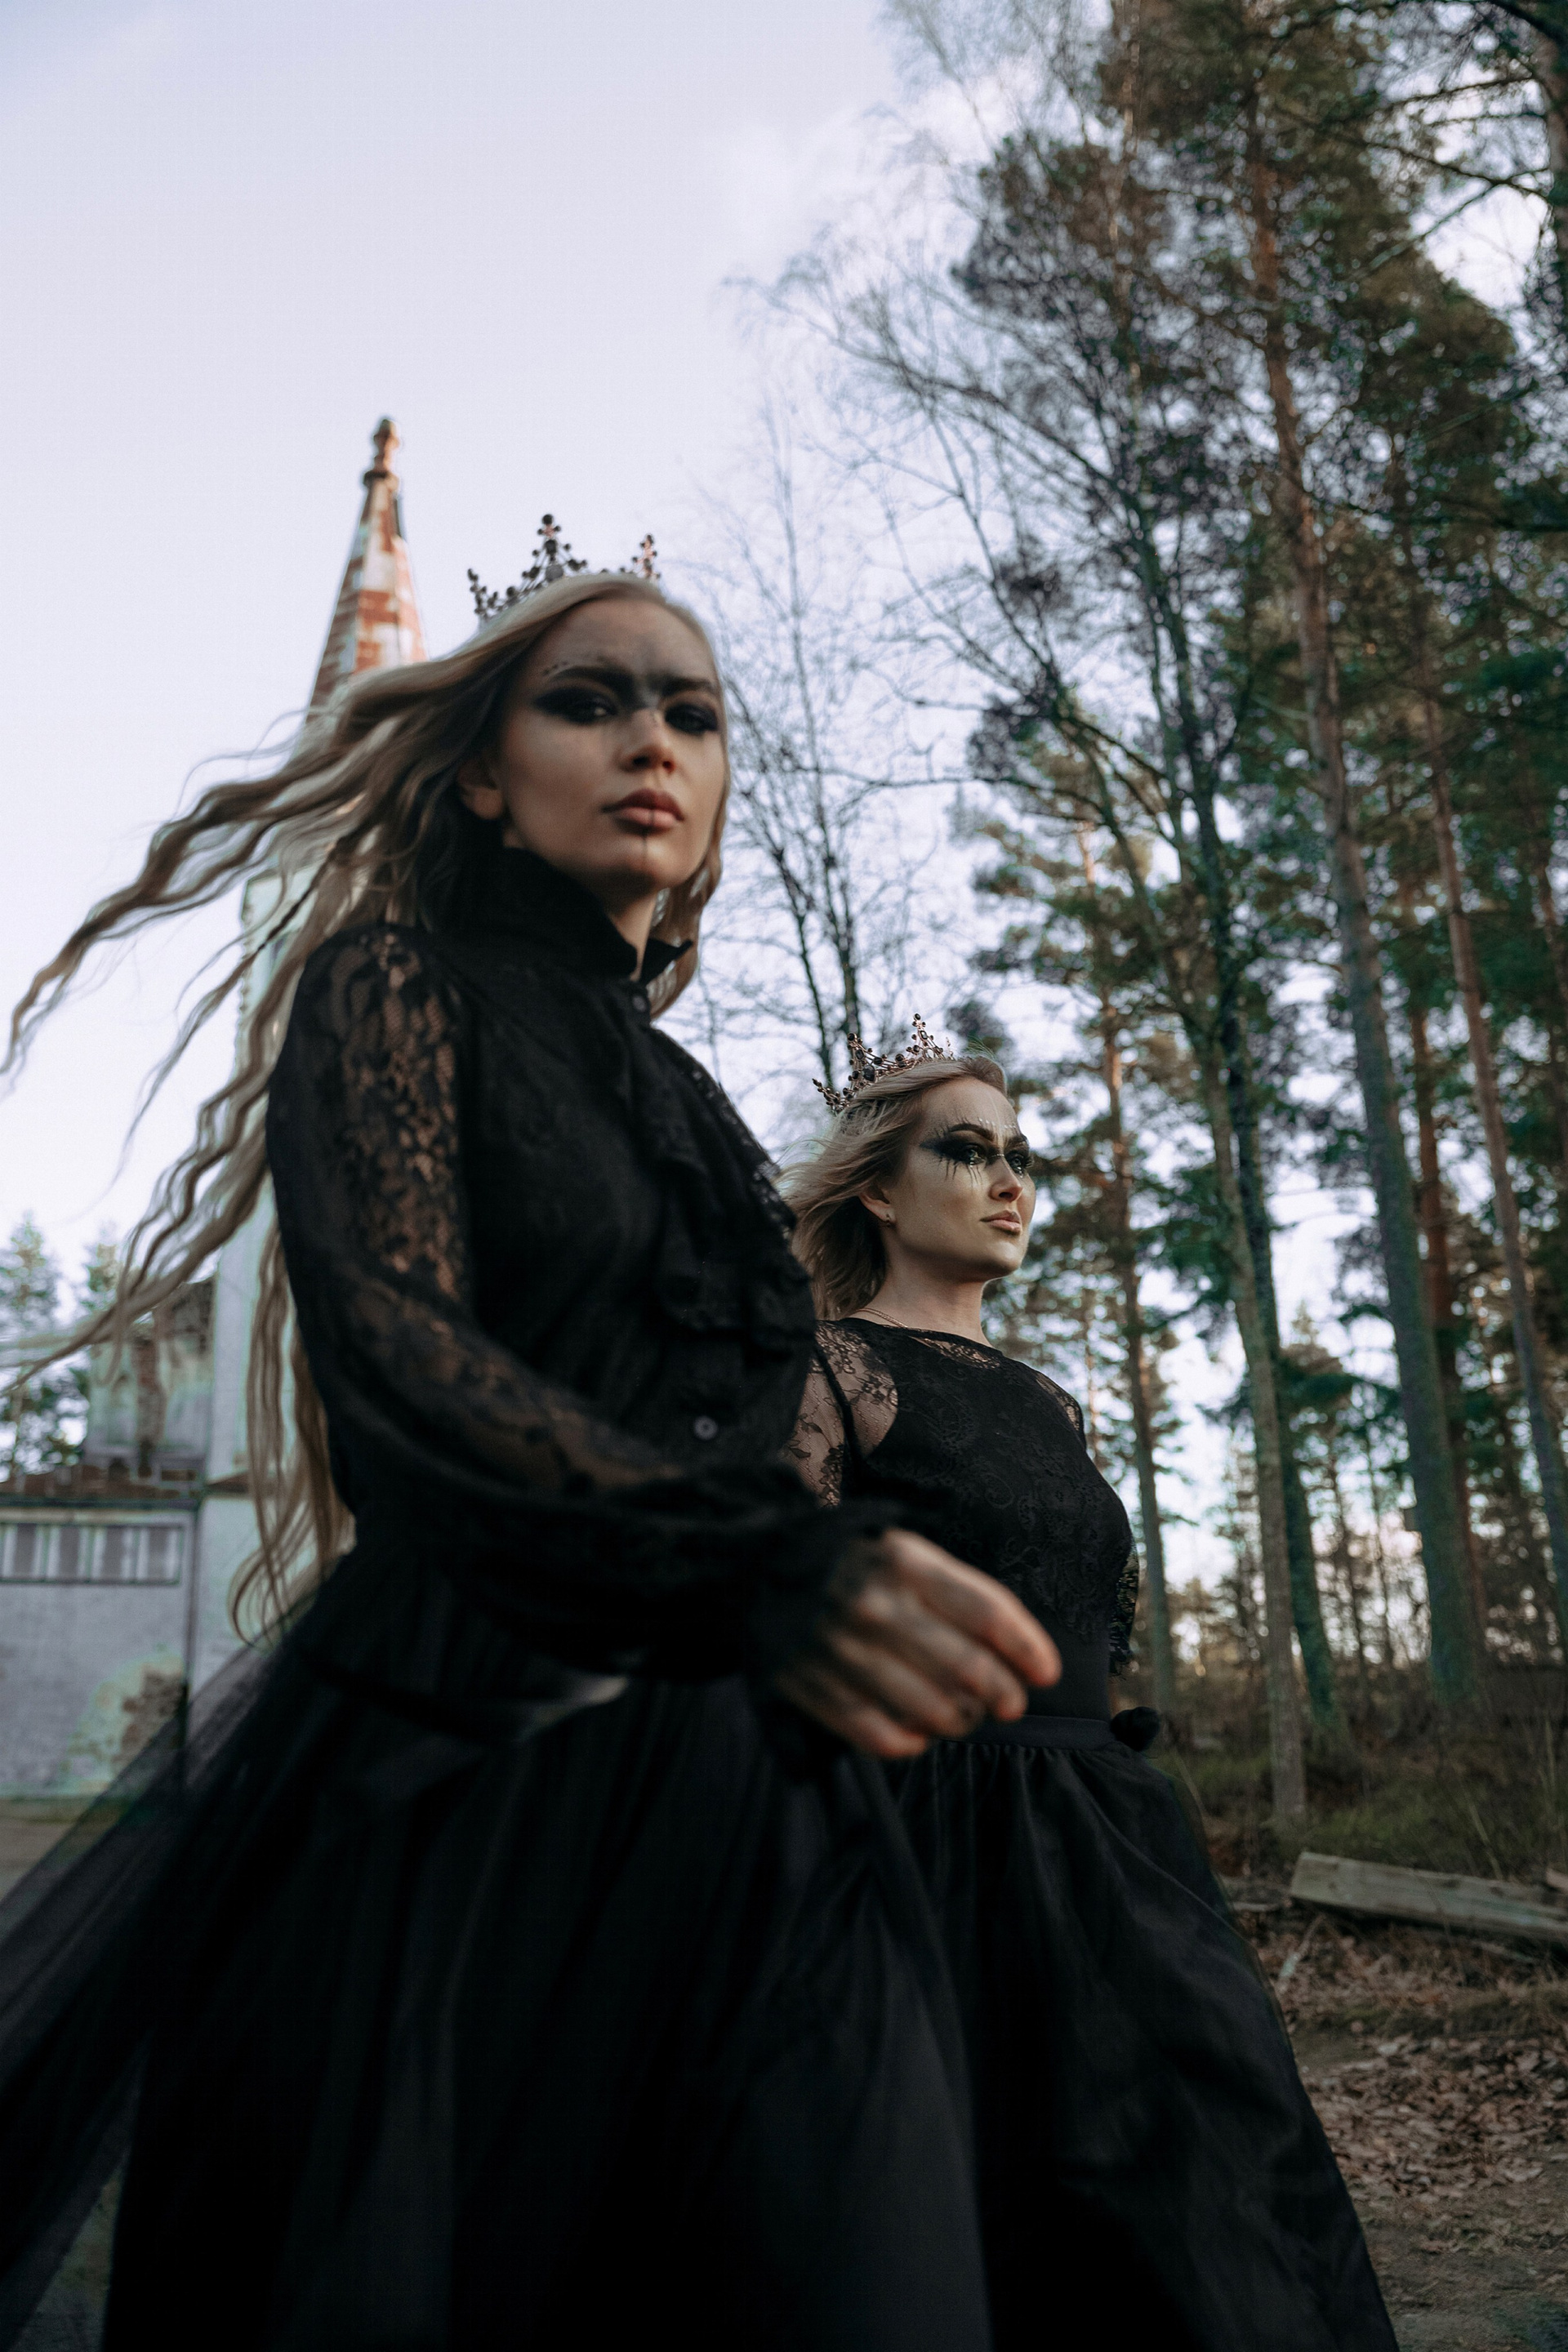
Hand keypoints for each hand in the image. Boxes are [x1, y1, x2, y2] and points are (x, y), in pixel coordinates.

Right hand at [772, 1529, 1060, 1759]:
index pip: (988, 1612)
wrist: (758, 1565)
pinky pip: (882, 1737)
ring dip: (962, 1721)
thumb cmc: (855, 1563)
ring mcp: (842, 1649)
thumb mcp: (906, 1551)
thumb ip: (959, 1592)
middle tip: (1009, 1702)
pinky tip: (920, 1732)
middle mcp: (875, 1604)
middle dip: (1004, 1695)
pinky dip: (912, 1743)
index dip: (1028, 1649)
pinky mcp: (814, 1686)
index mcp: (904, 1561)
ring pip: (932, 1710)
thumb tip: (1020, 1655)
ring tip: (964, 1715)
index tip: (1046, 1673)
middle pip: (968, 1669)